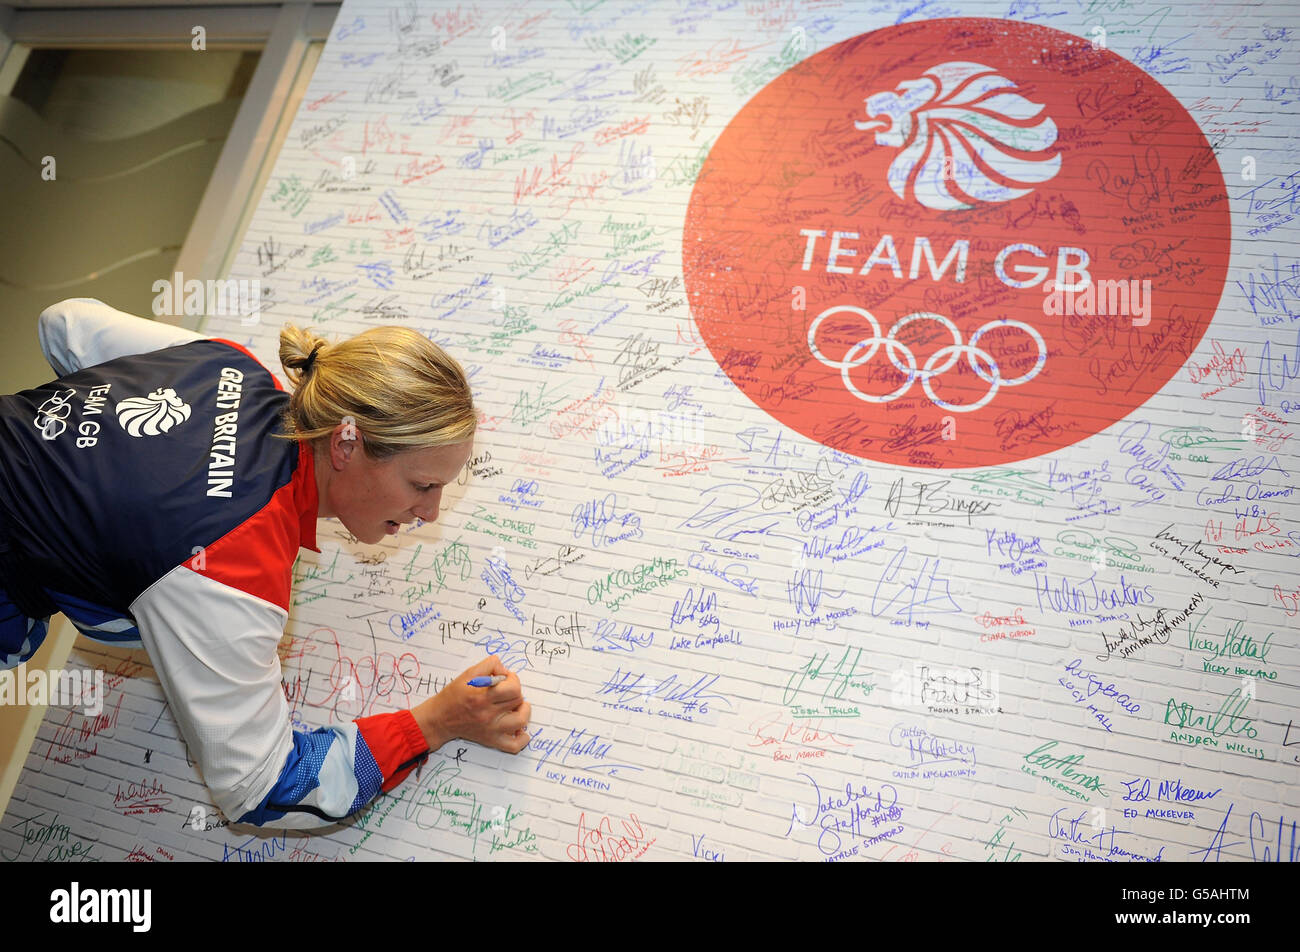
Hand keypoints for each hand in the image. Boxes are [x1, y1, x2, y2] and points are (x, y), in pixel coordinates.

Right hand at [411, 656, 530, 753]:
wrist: (440, 719)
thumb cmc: (453, 696)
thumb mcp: (468, 674)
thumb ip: (489, 665)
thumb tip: (505, 670)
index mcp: (482, 697)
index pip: (513, 688)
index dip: (513, 679)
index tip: (506, 678)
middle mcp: (487, 714)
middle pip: (518, 701)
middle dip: (515, 691)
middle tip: (506, 690)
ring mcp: (490, 729)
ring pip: (521, 721)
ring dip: (523, 711)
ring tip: (516, 706)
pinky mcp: (491, 740)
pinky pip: (514, 746)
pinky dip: (522, 739)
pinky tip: (519, 728)